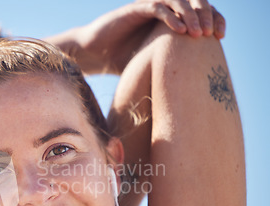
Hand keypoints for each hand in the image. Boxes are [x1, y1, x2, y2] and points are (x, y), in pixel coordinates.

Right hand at [59, 0, 225, 73]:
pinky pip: (157, 7)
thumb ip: (170, 65)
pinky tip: (180, 30)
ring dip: (191, 15)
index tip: (220, 37)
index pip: (198, 11)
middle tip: (212, 34)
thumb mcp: (151, 63)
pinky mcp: (134, 10)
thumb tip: (193, 88)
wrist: (93, 54)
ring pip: (177, 1)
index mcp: (168, 19)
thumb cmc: (120, 61)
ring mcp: (147, 7)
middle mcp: (160, 9)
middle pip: (192, 2)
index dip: (213, 19)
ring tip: (198, 34)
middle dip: (206, 16)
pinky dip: (171, 17)